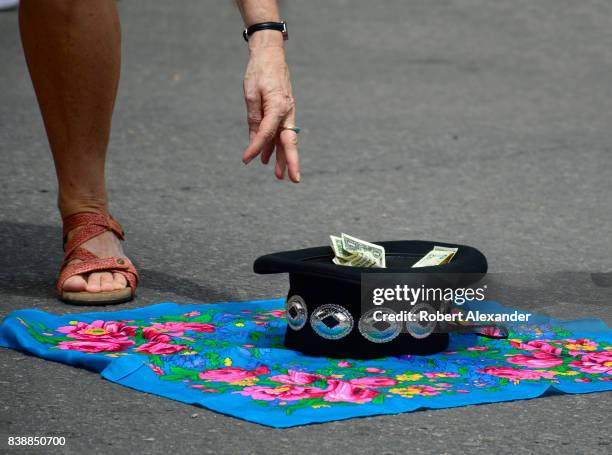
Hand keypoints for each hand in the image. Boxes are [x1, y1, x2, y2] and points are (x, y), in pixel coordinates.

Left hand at [242, 35, 299, 182]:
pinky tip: (269, 158)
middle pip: (289, 142)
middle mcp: (287, 112)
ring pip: (286, 140)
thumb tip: (254, 140)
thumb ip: (254, 118)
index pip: (267, 133)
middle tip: (294, 180)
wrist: (270, 54)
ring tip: (279, 176)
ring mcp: (287, 113)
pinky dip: (275, 146)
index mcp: (278, 106)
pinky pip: (280, 132)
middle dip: (291, 162)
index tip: (245, 160)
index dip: (256, 148)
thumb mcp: (251, 94)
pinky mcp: (284, 112)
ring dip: (282, 158)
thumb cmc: (259, 72)